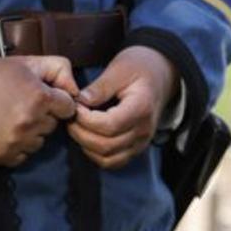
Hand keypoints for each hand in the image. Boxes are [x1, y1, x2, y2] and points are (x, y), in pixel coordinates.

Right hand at [0, 55, 77, 166]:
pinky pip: (22, 156)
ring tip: (13, 119)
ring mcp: (16, 141)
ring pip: (39, 142)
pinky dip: (17, 147)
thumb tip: (75, 91)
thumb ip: (59, 70)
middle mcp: (31, 123)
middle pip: (53, 126)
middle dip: (44, 116)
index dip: (58, 102)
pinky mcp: (2, 155)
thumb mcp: (29, 63)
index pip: (68, 108)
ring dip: (31, 133)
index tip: (47, 99)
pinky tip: (5, 132)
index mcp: (40, 98)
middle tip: (24, 106)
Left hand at [67, 46, 176, 169]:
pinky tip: (88, 136)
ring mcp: (141, 142)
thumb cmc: (139, 68)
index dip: (86, 119)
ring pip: (107, 158)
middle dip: (81, 133)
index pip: (110, 125)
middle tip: (70, 116)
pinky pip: (112, 162)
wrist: (160, 75)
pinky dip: (95, 154)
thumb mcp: (119, 69)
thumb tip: (78, 101)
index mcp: (142, 108)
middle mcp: (144, 130)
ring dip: (86, 145)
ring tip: (77, 125)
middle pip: (106, 145)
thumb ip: (100, 87)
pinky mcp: (135, 148)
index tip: (75, 105)